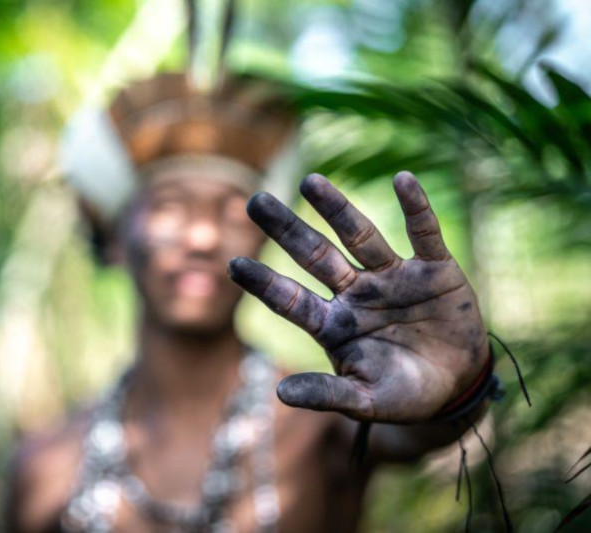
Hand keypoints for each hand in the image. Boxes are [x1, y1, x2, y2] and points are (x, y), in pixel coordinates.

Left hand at [228, 172, 488, 422]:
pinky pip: (424, 234)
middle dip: (287, 230)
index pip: (291, 299)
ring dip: (337, 209)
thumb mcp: (365, 399)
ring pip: (360, 236)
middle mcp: (356, 293)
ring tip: (310, 182)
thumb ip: (326, 394)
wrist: (457, 387)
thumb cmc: (403, 395)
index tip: (232, 265)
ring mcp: (392, 277)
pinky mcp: (434, 269)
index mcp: (334, 324)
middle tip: (254, 201)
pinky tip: (403, 180)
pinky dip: (416, 209)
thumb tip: (280, 394)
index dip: (264, 283)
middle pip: (315, 255)